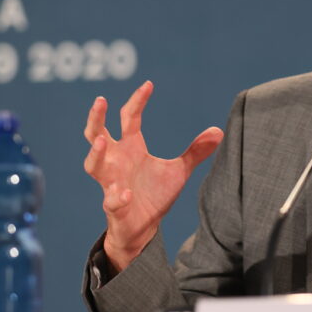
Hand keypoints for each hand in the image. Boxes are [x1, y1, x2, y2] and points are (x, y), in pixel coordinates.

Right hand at [83, 80, 223, 272]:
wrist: (144, 228)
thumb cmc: (154, 193)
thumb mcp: (179, 170)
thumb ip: (195, 151)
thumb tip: (218, 131)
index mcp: (131, 148)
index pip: (129, 118)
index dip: (137, 101)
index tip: (149, 84)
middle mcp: (116, 162)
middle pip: (96, 134)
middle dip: (96, 118)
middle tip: (100, 101)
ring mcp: (111, 183)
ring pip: (93, 165)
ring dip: (95, 153)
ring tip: (100, 140)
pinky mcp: (114, 206)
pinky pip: (112, 201)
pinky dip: (117, 197)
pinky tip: (126, 194)